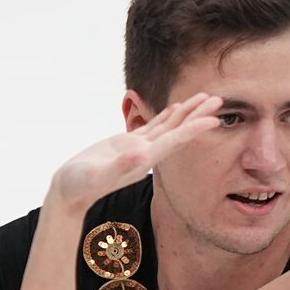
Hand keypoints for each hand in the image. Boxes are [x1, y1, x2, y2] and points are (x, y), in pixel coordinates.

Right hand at [49, 92, 222, 210]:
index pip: (174, 141)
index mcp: (144, 160)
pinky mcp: (129, 143)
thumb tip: (140, 155)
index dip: (194, 129)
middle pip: (178, 132)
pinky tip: (176, 108)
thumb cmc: (80, 184)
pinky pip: (154, 127)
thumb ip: (119, 167)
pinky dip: (167, 116)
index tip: (214, 119)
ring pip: (169, 126)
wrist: (70, 191)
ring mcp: (139, 149)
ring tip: (205, 98)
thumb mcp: (97, 175)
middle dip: (198, 116)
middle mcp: (147, 154)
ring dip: (187, 113)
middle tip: (219, 99)